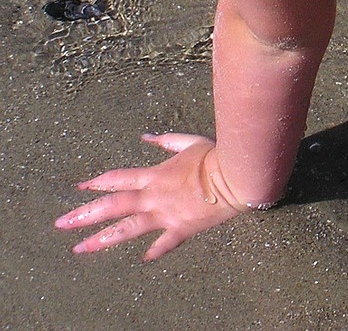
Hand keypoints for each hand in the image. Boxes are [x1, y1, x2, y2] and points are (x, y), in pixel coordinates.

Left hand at [55, 133, 254, 259]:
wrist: (236, 176)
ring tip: (81, 248)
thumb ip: (166, 141)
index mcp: (155, 175)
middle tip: (62, 224)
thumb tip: (145, 138)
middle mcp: (154, 197)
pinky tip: (144, 258)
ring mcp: (166, 215)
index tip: (80, 188)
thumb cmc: (215, 156)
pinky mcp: (182, 229)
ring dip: (103, 239)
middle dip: (85, 215)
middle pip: (113, 206)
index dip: (96, 183)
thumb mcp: (190, 141)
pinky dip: (154, 251)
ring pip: (128, 229)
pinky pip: (164, 243)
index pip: (117, 179)